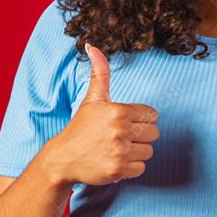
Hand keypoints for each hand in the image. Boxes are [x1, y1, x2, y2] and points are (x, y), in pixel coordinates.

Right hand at [40, 41, 158, 186]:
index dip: (140, 119)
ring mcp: (120, 152)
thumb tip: (92, 46)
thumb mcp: (92, 99)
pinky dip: (131, 167)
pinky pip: (141, 168)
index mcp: (119, 111)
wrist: (63, 158)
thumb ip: (99, 73)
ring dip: (136, 152)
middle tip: (121, 137)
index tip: (124, 123)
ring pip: (149, 152)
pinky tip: (115, 161)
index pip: (152, 115)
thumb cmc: (81, 127)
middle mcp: (120, 130)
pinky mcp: (119, 170)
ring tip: (117, 149)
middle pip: (154, 134)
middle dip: (140, 136)